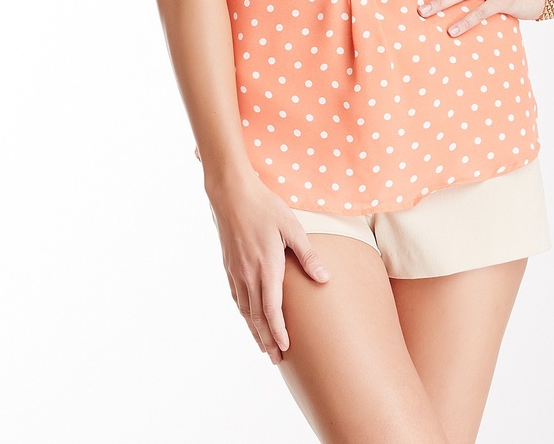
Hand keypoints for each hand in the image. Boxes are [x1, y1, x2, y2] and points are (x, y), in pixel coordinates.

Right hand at [206, 174, 330, 364]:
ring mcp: (236, 271)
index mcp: (266, 268)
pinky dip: (244, 312)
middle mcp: (248, 274)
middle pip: (257, 316)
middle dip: (267, 339)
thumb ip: (307, 255)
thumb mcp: (292, 227)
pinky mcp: (229, 265)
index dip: (279, 332)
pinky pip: (236, 297)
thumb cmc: (265, 207)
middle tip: (276, 359)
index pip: (272, 310)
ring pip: (245, 309)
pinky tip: (248, 316)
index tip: (286, 348)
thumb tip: (325, 278)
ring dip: (254, 330)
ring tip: (263, 345)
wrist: (231, 193)